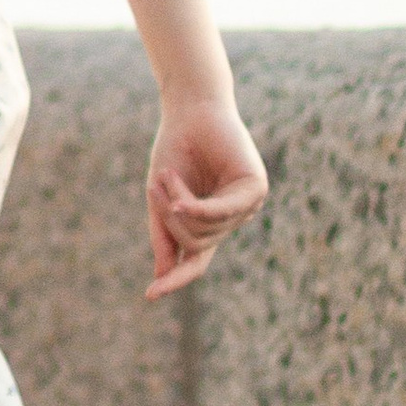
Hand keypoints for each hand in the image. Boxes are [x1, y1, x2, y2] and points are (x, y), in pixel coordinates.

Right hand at [145, 96, 266, 298]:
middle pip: (195, 244)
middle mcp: (231, 218)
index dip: (174, 279)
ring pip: (204, 232)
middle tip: (154, 186)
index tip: (149, 296)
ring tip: (164, 175)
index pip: (196, 262)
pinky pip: (220, 214)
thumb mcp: (161, 197)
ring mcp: (246, 206)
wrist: (191, 109)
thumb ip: (164, 233)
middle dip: (168, 220)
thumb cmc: (176, 149)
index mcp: (210, 223)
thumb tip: (163, 274)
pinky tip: (176, 200)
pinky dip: (194, 207)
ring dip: (176, 206)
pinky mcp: (256, 190)